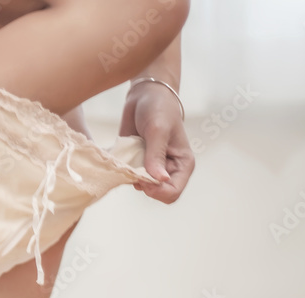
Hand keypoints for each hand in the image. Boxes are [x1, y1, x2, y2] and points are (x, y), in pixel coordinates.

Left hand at [120, 81, 194, 203]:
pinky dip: (123, 171)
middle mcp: (169, 170)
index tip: (143, 177)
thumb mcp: (158, 130)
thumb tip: (159, 180)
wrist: (145, 95)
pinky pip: (128, 177)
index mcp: (182, 164)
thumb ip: (156, 156)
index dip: (157, 191)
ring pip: (140, 187)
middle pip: (156, 194)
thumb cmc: (158, 109)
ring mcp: (152, 168)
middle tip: (134, 168)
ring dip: (131, 177)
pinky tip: (122, 157)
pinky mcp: (137, 163)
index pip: (172, 192)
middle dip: (143, 185)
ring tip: (129, 158)